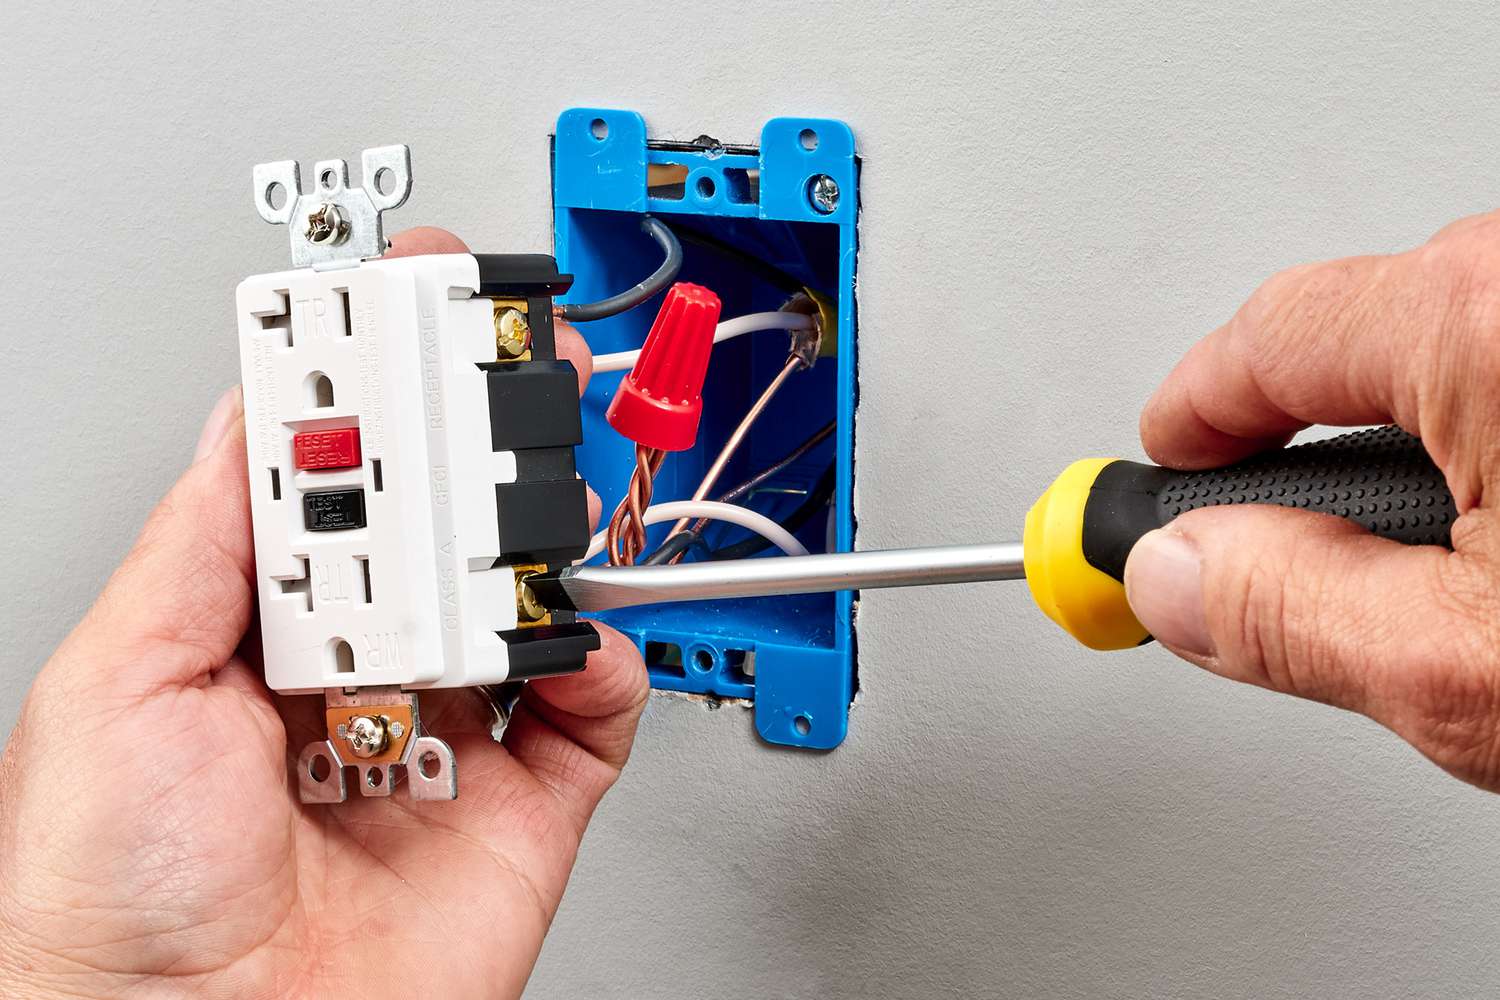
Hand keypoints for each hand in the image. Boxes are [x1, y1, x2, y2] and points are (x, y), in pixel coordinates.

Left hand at [0, 229, 646, 998]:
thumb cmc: (113, 897)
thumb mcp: (117, 682)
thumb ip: (201, 542)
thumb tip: (255, 415)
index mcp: (258, 632)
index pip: (333, 485)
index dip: (372, 395)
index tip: (402, 309)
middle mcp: (360, 672)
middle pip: (441, 530)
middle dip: (471, 443)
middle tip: (484, 374)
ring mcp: (449, 733)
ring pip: (525, 600)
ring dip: (537, 537)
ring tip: (513, 510)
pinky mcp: (526, 802)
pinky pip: (597, 709)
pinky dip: (606, 657)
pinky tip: (572, 633)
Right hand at [1124, 211, 1499, 792]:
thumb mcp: (1479, 670)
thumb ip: (1292, 611)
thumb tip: (1176, 575)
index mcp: (1497, 324)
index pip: (1274, 336)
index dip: (1192, 417)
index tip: (1157, 469)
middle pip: (1376, 331)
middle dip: (1307, 440)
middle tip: (1259, 543)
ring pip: (1476, 348)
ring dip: (1426, 445)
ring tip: (1435, 577)